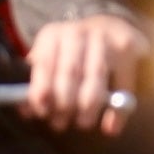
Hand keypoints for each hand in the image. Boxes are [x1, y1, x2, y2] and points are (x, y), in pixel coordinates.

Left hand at [24, 13, 147, 135]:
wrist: (109, 27)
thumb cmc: (72, 54)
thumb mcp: (51, 61)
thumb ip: (38, 84)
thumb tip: (25, 111)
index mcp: (53, 35)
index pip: (44, 63)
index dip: (41, 89)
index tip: (41, 111)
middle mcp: (78, 32)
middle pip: (70, 70)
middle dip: (64, 101)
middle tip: (60, 123)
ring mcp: (104, 37)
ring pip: (96, 75)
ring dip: (89, 104)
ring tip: (84, 122)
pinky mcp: (127, 47)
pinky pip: (123, 82)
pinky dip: (117, 110)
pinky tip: (110, 126)